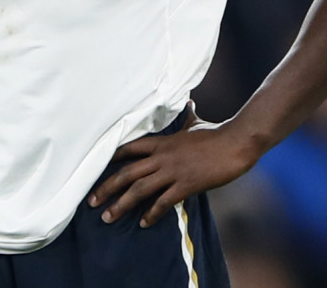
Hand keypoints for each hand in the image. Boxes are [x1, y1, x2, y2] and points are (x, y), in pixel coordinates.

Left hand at [87, 102, 260, 227]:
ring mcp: (173, 171)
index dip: (109, 159)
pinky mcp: (186, 184)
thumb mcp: (195, 124)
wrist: (235, 143)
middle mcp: (162, 156)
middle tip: (91, 201)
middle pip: (127, 172)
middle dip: (107, 187)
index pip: (128, 149)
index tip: (93, 169)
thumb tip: (189, 104)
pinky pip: (163, 202)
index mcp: (161, 142)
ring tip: (108, 217)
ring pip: (140, 189)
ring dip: (121, 204)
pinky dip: (152, 213)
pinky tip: (143, 223)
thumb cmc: (216, 133)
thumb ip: (187, 118)